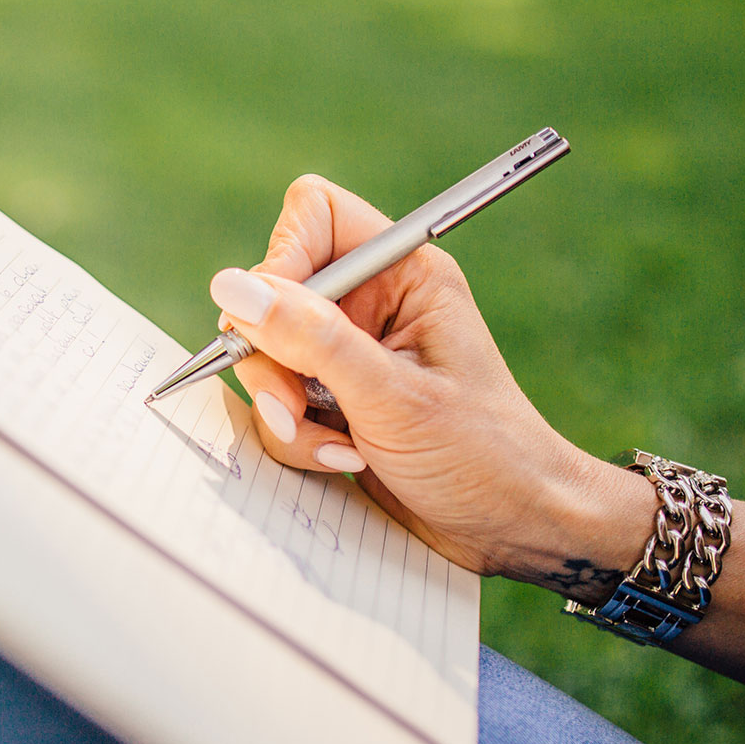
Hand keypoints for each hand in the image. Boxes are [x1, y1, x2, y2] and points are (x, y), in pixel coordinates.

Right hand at [212, 175, 652, 593]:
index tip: (272, 319)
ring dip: (286, 411)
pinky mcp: (335, 403)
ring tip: (339, 447)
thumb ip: (310, 338)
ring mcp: (349, 357)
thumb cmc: (481, 455)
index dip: (282, 259)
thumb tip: (232, 287)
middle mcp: (372, 306)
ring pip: (267, 357)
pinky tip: (345, 460)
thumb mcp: (391, 395)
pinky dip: (298, 439)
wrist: (512, 528)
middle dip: (275, 359)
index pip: (315, 216)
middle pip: (273, 294)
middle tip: (297, 405)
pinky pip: (279, 405)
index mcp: (403, 275)